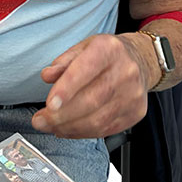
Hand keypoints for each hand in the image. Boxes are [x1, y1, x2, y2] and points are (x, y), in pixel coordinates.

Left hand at [31, 33, 158, 137]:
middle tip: (40, 120)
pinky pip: (105, 130)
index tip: (49, 104)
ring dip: (68, 127)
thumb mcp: (83, 47)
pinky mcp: (135, 113)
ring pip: (97, 120)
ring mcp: (133, 94)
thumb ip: (63, 62)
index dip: (67, 89)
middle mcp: (126, 71)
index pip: (86, 70)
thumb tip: (47, 75)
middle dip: (61, 115)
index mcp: (109, 49)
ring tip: (50, 126)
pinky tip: (67, 129)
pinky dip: (81, 133)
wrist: (141, 61)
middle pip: (91, 100)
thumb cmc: (107, 55)